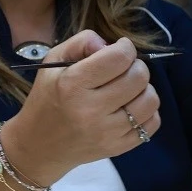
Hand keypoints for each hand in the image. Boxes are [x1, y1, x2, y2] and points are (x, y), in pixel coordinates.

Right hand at [2, 32, 161, 183]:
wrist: (40, 146)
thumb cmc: (47, 98)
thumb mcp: (53, 62)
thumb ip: (82, 42)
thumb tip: (111, 45)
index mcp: (72, 85)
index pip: (118, 58)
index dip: (125, 47)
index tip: (120, 49)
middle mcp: (91, 110)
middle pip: (138, 77)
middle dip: (136, 66)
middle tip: (124, 69)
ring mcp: (107, 133)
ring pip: (150, 100)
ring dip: (144, 88)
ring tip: (129, 88)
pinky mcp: (118, 148)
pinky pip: (152, 124)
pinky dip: (147, 111)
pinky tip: (131, 107)